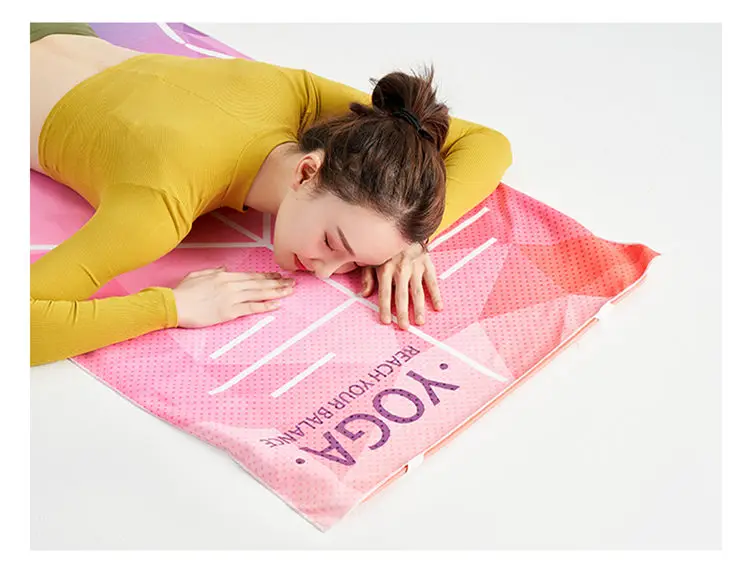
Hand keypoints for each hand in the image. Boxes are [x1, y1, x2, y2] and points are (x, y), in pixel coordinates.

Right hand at [173, 266, 294, 327]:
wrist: (173, 304)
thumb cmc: (182, 292)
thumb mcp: (198, 275)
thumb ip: (214, 270)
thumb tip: (225, 268)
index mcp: (224, 275)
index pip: (251, 275)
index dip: (267, 275)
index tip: (278, 276)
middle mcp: (231, 284)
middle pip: (259, 283)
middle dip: (278, 282)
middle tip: (292, 283)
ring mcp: (231, 298)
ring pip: (259, 293)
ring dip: (277, 292)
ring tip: (290, 291)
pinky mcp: (229, 311)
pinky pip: (251, 308)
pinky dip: (265, 306)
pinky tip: (277, 305)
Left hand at [360, 243, 442, 329]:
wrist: (404, 230)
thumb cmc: (386, 249)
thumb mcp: (371, 259)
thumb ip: (367, 277)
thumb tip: (365, 294)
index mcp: (385, 268)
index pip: (385, 292)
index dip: (385, 307)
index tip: (386, 321)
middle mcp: (400, 268)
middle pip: (402, 294)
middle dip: (403, 312)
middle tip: (404, 327)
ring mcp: (415, 267)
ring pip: (417, 291)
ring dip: (419, 308)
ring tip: (420, 322)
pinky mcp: (427, 264)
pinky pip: (432, 282)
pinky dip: (436, 295)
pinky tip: (438, 307)